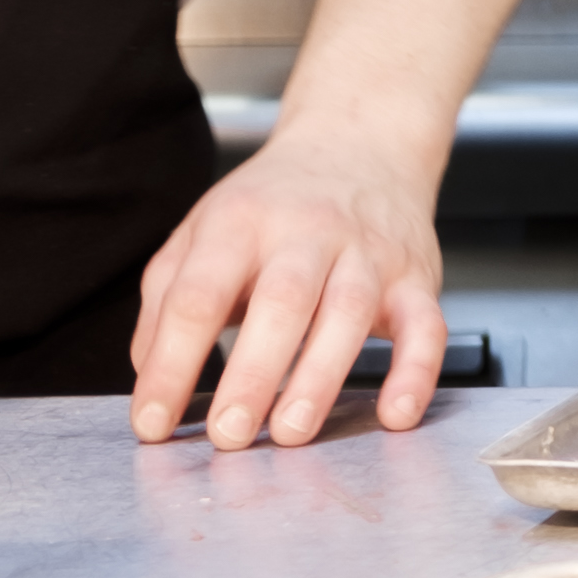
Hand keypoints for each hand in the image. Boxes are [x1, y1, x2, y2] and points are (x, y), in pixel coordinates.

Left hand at [128, 119, 452, 448]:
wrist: (361, 143)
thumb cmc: (273, 203)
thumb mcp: (202, 232)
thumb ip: (167, 302)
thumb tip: (151, 380)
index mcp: (240, 223)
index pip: (198, 296)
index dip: (171, 365)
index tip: (153, 423)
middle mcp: (307, 231)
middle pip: (281, 303)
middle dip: (252, 375)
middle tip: (228, 435)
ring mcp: (368, 253)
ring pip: (349, 313)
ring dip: (320, 378)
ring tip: (290, 432)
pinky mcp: (417, 276)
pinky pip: (426, 325)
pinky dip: (416, 372)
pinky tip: (395, 414)